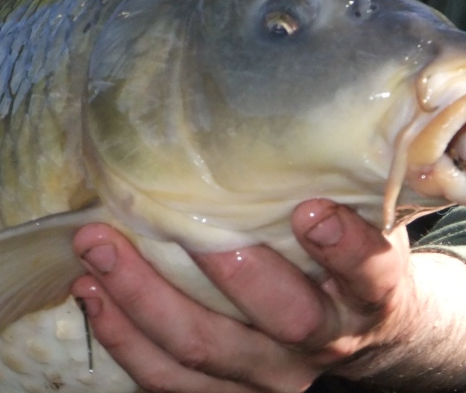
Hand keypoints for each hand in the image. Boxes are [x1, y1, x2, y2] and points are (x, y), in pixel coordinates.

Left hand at [71, 199, 465, 392]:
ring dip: (144, 302)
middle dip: (226, 272)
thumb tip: (305, 101)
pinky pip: (171, 382)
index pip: (371, 274)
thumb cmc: (358, 253)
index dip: (344, 248)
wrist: (370, 333)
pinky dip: (125, 339)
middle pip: (283, 320)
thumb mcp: (373, 217)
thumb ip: (348, 181)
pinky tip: (92, 295)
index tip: (310, 211)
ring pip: (207, 352)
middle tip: (172, 223)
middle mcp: (326, 340)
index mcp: (373, 294)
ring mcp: (275, 376)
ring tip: (97, 251)